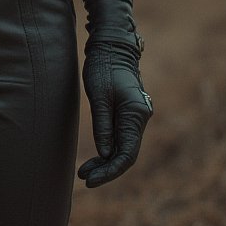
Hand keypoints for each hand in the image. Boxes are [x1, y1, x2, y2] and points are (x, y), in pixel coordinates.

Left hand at [76, 0, 151, 187]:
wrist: (112, 46)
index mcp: (136, 114)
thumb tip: (106, 154)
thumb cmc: (103, 67)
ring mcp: (136, 116)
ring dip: (106, 162)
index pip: (126, 154)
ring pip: (124, 148)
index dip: (109, 171)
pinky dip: (109, 150)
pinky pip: (121, 138)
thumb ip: (103, 125)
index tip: (90, 180)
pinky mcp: (129, 114)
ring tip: (85, 171)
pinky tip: (96, 158)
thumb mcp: (99, 95)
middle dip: (106, 170)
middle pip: (126, 154)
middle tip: (84, 178)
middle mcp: (140, 117)